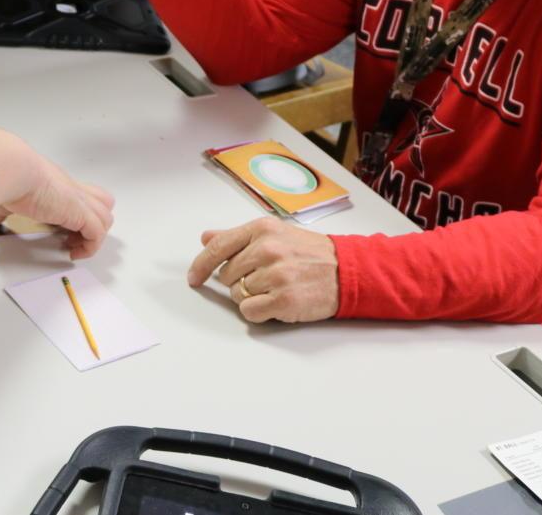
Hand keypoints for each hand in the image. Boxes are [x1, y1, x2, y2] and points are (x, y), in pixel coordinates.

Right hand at [0, 148, 114, 258]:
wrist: (13, 169)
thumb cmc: (6, 178)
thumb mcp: (1, 198)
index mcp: (55, 183)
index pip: (80, 194)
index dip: (77, 214)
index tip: (62, 230)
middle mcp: (71, 189)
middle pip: (102, 202)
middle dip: (94, 222)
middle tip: (73, 238)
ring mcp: (78, 200)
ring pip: (105, 217)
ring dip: (94, 236)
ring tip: (74, 247)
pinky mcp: (80, 212)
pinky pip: (98, 233)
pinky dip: (91, 246)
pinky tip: (74, 252)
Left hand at [186, 217, 338, 322]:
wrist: (348, 270)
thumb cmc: (311, 253)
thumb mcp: (275, 234)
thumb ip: (237, 237)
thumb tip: (206, 237)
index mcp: (261, 229)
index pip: (218, 247)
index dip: (200, 265)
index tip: (194, 278)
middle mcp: (267, 249)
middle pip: (226, 275)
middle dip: (239, 280)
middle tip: (264, 278)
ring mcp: (276, 275)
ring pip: (237, 294)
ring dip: (250, 296)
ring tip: (275, 288)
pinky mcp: (284, 300)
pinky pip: (249, 311)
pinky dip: (257, 312)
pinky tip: (275, 303)